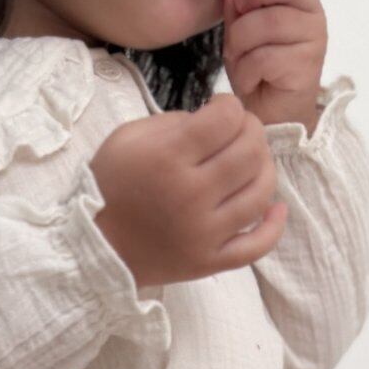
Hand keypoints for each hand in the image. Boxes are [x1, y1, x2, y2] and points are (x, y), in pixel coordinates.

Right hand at [89, 95, 287, 285]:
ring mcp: (204, 233)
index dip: (230, 105)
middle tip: (239, 134)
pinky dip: (274, 226)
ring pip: (261, 192)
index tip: (220, 111)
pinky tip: (276, 208)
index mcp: (169, 158)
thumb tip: (217, 121)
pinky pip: (257, 246)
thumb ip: (176, 122)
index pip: (228, 117)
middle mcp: (191, 196)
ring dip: (265, 169)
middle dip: (252, 131)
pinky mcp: (209, 262)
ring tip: (251, 164)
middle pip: (251, 151)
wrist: (93, 246)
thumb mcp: (129, 137)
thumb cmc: (110, 185)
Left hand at [221, 0, 327, 131]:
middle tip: (238, 23)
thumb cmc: (257, 72)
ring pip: (265, 22)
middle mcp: (311, 9)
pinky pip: (264, 56)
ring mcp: (313, 36)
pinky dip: (247, 72)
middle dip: (248, 0)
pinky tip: (252, 81)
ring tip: (242, 61)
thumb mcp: (239, 31)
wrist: (271, 120)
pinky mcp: (307, 65)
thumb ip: (236, 4)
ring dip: (241, 45)